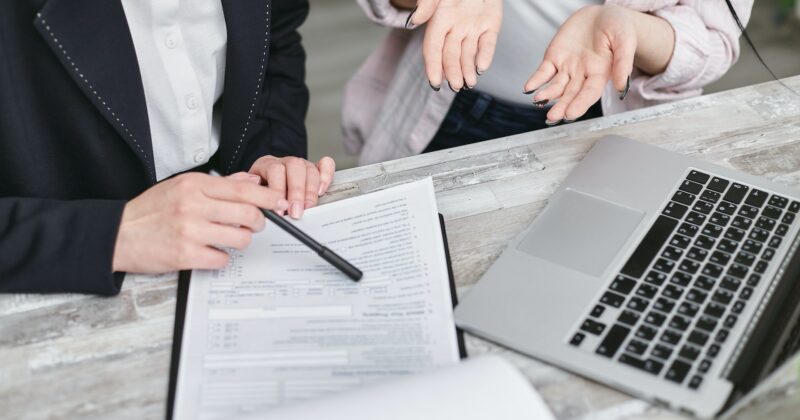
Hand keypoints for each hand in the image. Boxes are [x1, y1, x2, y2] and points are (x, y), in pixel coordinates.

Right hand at [112, 172, 288, 273]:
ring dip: (240, 241)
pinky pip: (222, 259)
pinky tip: (210, 252)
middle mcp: (193, 205)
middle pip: (248, 214)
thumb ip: (219, 184)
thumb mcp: (182, 186)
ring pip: (240, 238)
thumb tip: (251, 181)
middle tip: (253, 225)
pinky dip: (221, 258)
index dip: (267, 197)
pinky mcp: (185, 255)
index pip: (243, 189)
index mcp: (194, 185)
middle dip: (258, 222)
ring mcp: (190, 231)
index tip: (278, 203)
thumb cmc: (151, 210)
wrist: (117, 234)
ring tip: (228, 238)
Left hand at [248, 155, 334, 218]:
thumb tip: (261, 207)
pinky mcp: (315, 168)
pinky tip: (322, 190)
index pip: (275, 170)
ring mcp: (301, 164)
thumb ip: (255, 198)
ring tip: (308, 208)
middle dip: (297, 192)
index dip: (278, 191)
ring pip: (310, 169)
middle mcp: (285, 162)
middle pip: (295, 167)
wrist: (261, 187)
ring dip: (310, 191)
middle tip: (296, 212)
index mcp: (266, 164)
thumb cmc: (258, 193)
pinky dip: (326, 176)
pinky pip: (326, 164)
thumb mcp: (251, 194)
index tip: (279, 210)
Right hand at [408, 0, 501, 91]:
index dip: (433, 66)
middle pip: (451, 55)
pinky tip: (482, 68)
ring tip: (469, 84)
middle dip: (453, 72)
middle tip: (456, 86)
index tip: (434, 82)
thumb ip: (427, 4)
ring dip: (467, 70)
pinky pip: (487, 44)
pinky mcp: (490, 26)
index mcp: (439, 21)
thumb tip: (414, 21)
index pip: (433, 48)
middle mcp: (455, 28)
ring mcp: (472, 28)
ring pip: (468, 54)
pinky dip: (485, 56)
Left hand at [524, 5, 636, 123]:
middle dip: (561, 106)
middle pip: (571, 94)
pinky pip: (543, 72)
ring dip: (547, 95)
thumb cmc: (617, 27)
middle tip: (553, 117)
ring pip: (556, 86)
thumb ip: (623, 62)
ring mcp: (567, 68)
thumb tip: (620, 86)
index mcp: (601, 73)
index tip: (571, 114)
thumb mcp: (625, 40)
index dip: (580, 104)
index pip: (589, 93)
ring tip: (539, 100)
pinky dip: (536, 80)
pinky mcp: (554, 58)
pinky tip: (529, 88)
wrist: (601, 14)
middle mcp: (582, 74)